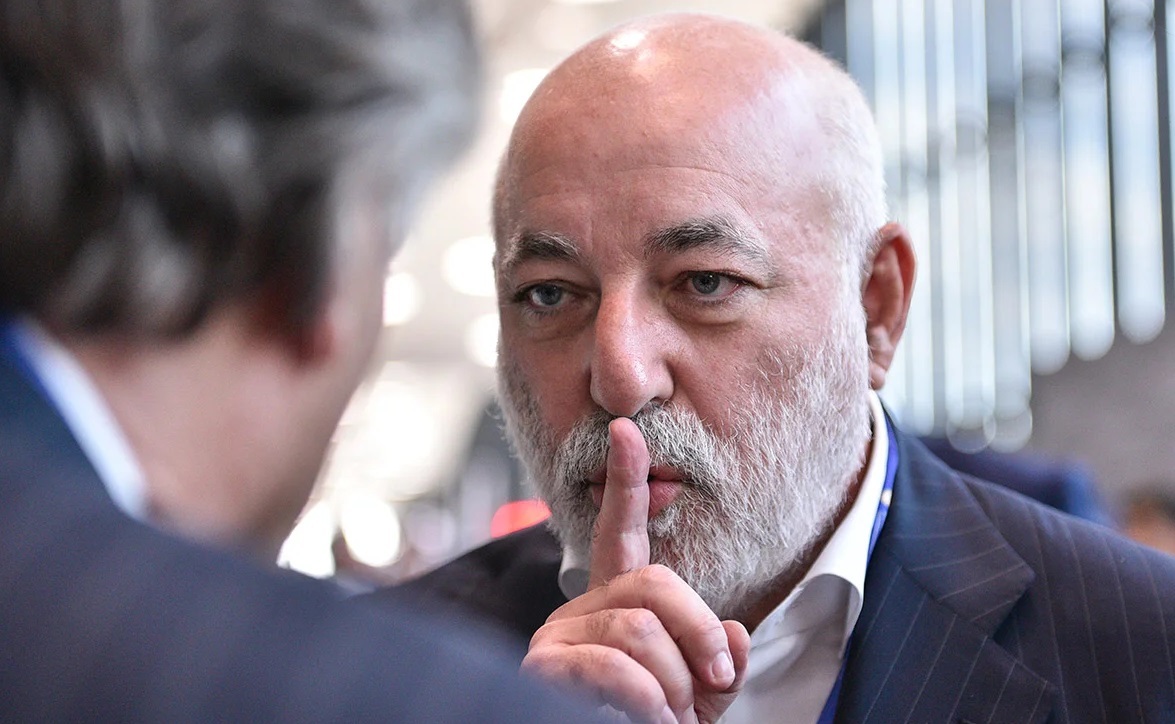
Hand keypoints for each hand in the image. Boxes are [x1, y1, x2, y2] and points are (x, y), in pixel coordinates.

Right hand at [522, 418, 749, 722]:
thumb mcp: (703, 693)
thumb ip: (720, 659)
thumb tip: (732, 635)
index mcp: (619, 604)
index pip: (620, 531)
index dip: (626, 479)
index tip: (626, 430)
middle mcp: (582, 607)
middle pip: (654, 582)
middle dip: (695, 635)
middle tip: (708, 684)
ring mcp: (558, 634)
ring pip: (638, 629)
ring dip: (673, 683)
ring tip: (668, 715)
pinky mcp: (542, 667)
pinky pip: (611, 666)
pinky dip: (644, 698)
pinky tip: (647, 718)